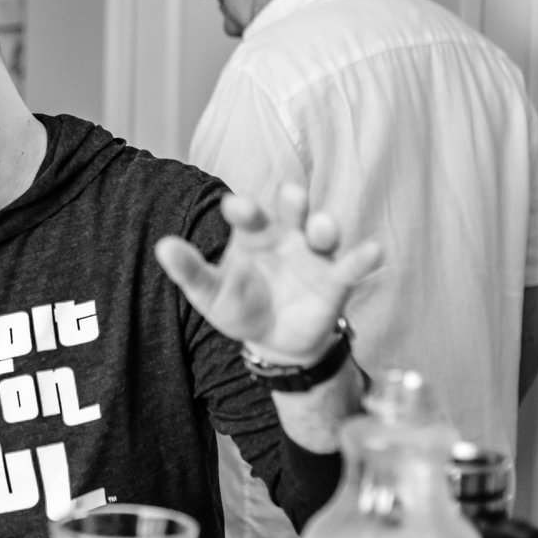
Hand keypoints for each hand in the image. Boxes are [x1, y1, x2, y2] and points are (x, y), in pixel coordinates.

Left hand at [153, 185, 383, 364]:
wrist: (274, 341)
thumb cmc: (240, 306)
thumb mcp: (211, 294)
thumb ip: (190, 271)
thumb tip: (162, 247)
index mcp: (253, 234)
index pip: (249, 215)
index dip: (244, 209)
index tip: (234, 207)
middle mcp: (287, 236)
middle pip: (291, 211)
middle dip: (292, 202)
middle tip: (290, 195)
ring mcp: (313, 256)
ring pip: (323, 232)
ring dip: (324, 226)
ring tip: (321, 226)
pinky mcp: (335, 280)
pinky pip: (352, 266)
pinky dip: (363, 258)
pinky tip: (374, 250)